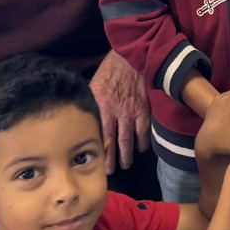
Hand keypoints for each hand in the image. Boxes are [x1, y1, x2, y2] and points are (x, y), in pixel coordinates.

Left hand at [90, 52, 150, 172]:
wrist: (132, 57)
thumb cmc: (110, 70)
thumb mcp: (94, 85)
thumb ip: (91, 103)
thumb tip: (84, 117)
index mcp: (101, 107)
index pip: (99, 134)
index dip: (98, 149)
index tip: (95, 160)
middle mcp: (116, 113)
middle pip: (113, 141)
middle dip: (112, 158)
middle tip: (109, 171)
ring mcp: (131, 113)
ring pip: (129, 139)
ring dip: (128, 154)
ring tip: (126, 164)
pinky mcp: (145, 110)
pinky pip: (144, 130)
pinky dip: (143, 141)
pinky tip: (142, 148)